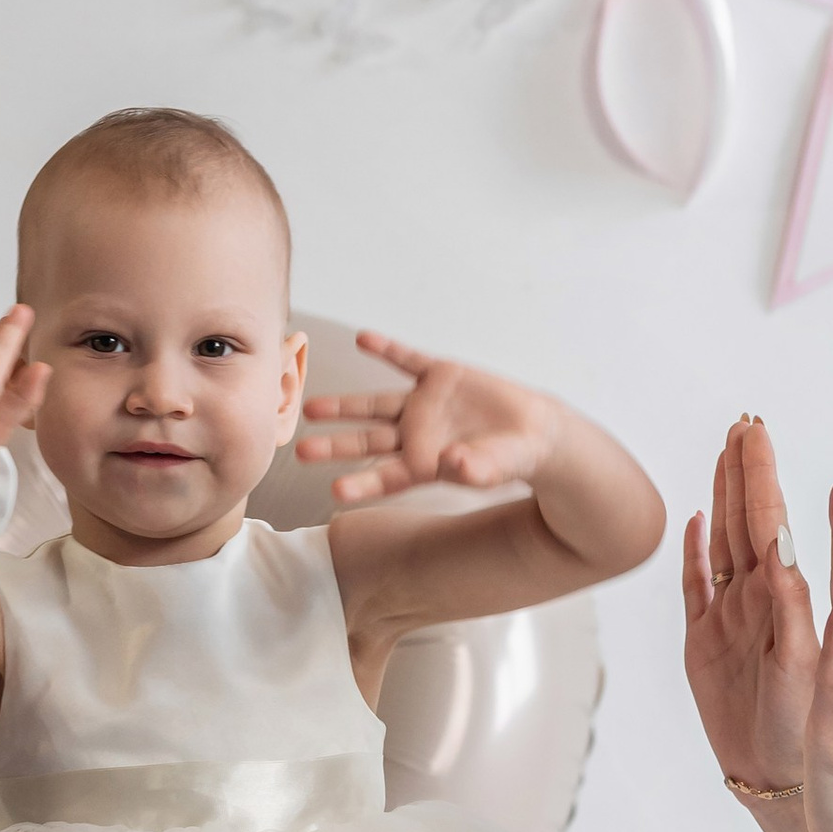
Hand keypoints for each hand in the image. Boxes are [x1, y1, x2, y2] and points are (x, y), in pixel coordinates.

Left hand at [294, 335, 556, 504]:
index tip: (335, 492)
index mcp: (425, 464)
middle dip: (335, 446)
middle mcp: (415, 434)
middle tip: (300, 450)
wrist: (532, 430)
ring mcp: (423, 404)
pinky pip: (407, 360)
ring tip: (312, 407)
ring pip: (376, 404)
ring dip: (346, 405)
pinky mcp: (440, 375)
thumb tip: (454, 463)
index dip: (363, 484)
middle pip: (368, 441)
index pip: (388, 477)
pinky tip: (365, 339)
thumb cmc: (510, 459)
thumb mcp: (495, 468)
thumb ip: (475, 469)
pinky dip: (387, 349)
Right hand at [681, 417, 821, 798]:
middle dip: (764, 482)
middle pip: (778, 538)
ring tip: (726, 455)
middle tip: (752, 426)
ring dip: (733, 504)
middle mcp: (802, 627)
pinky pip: (708, 596)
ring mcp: (762, 642)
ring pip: (743, 555)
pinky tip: (697, 527)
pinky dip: (701, 558)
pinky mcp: (725, 664)